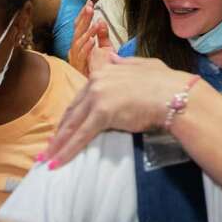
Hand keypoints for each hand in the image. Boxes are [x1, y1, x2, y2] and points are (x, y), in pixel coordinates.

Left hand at [42, 55, 193, 167]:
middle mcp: (97, 82)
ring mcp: (98, 97)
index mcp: (105, 71)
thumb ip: (126, 63)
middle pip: (73, 111)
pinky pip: (81, 136)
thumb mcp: (143, 66)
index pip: (82, 97)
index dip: (72, 114)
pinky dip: (68, 150)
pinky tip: (57, 162)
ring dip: (58, 144)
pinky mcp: (102, 113)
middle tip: (49, 147)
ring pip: (73, 125)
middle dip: (60, 132)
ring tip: (46, 159)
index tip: (63, 127)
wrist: (175, 94)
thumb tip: (115, 59)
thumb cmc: (165, 83)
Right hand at [69, 0, 113, 76]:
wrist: (98, 87)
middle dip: (84, 18)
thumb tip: (101, 20)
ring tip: (95, 24)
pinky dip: (86, 47)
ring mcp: (75, 58)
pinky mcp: (79, 68)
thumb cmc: (101, 69)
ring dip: (86, 32)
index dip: (84, 13)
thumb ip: (103, 35)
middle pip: (77, 30)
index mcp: (80, 42)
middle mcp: (75, 49)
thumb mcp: (105, 49)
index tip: (90, 2)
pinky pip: (81, 56)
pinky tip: (92, 41)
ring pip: (78, 42)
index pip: (79, 25)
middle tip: (90, 7)